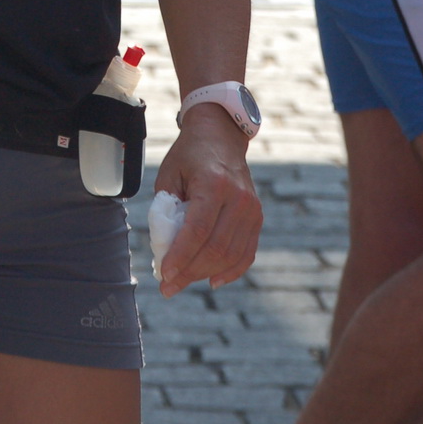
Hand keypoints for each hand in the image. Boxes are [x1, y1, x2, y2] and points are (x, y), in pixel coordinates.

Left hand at [152, 107, 261, 297]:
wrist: (221, 136)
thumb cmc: (189, 155)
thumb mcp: (169, 175)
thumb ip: (166, 209)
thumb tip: (165, 249)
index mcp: (214, 184)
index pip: (198, 231)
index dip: (181, 257)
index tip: (164, 275)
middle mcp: (238, 198)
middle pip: (215, 248)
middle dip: (189, 272)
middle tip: (167, 287)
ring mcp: (252, 209)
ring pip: (231, 255)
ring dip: (205, 274)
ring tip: (183, 282)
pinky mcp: (257, 218)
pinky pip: (247, 253)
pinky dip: (231, 271)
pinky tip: (212, 280)